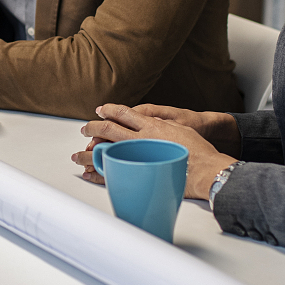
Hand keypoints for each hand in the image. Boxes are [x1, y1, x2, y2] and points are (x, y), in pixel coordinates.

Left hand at [73, 103, 238, 199]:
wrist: (207, 170)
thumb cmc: (199, 151)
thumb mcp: (181, 129)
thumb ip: (163, 126)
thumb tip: (150, 123)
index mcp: (152, 125)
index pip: (124, 113)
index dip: (110, 110)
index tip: (100, 110)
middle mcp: (142, 139)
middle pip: (109, 130)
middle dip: (93, 129)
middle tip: (84, 130)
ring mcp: (138, 157)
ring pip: (105, 152)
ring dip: (89, 154)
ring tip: (78, 156)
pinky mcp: (138, 175)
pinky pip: (112, 173)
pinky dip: (98, 173)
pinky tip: (90, 173)